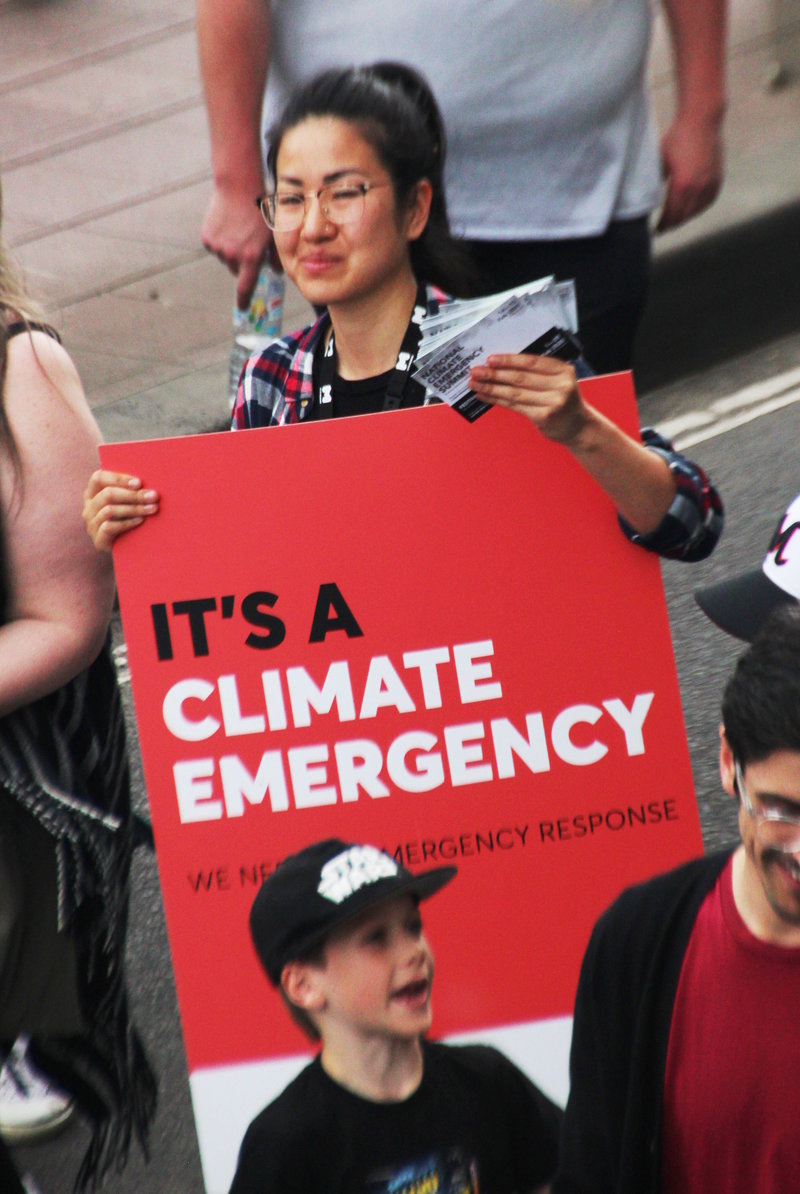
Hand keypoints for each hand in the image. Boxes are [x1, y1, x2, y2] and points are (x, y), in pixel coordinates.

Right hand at [82, 470, 158, 551]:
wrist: (127, 548)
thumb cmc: (130, 518)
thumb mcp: (127, 501)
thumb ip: (132, 490)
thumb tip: (149, 485)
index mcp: (93, 493)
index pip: (98, 478)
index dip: (118, 478)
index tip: (139, 482)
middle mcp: (89, 507)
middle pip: (107, 494)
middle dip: (133, 495)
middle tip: (153, 496)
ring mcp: (91, 524)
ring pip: (109, 510)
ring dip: (133, 508)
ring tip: (151, 509)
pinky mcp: (98, 540)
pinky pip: (109, 527)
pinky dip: (127, 523)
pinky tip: (140, 521)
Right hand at [201, 182, 279, 308]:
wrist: (239, 185)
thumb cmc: (261, 209)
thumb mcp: (274, 234)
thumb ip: (276, 256)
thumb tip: (277, 272)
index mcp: (251, 257)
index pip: (245, 287)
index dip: (244, 300)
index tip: (243, 308)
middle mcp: (232, 255)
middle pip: (236, 270)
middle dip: (242, 262)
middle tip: (248, 242)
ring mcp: (218, 247)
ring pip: (225, 258)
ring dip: (231, 250)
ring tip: (238, 228)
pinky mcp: (207, 238)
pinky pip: (215, 247)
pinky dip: (220, 240)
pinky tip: (227, 224)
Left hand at [469, 354, 589, 444]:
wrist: (577, 426)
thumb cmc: (561, 399)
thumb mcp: (557, 380)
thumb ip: (537, 372)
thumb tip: (500, 365)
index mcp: (563, 369)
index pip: (531, 362)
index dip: (509, 360)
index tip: (490, 359)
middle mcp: (560, 385)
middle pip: (520, 378)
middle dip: (495, 374)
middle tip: (475, 371)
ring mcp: (553, 402)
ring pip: (515, 393)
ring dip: (491, 387)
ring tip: (474, 383)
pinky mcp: (544, 417)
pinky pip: (514, 405)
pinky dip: (497, 399)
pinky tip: (484, 395)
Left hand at [656, 113, 722, 231]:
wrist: (702, 120)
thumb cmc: (678, 138)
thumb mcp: (661, 161)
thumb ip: (658, 182)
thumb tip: (651, 198)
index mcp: (682, 186)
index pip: (671, 215)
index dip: (663, 225)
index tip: (656, 231)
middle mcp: (698, 188)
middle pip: (684, 216)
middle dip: (673, 224)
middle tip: (664, 228)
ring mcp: (710, 184)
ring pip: (697, 210)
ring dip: (686, 217)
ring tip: (676, 219)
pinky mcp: (718, 178)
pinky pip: (709, 201)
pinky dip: (699, 208)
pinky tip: (693, 208)